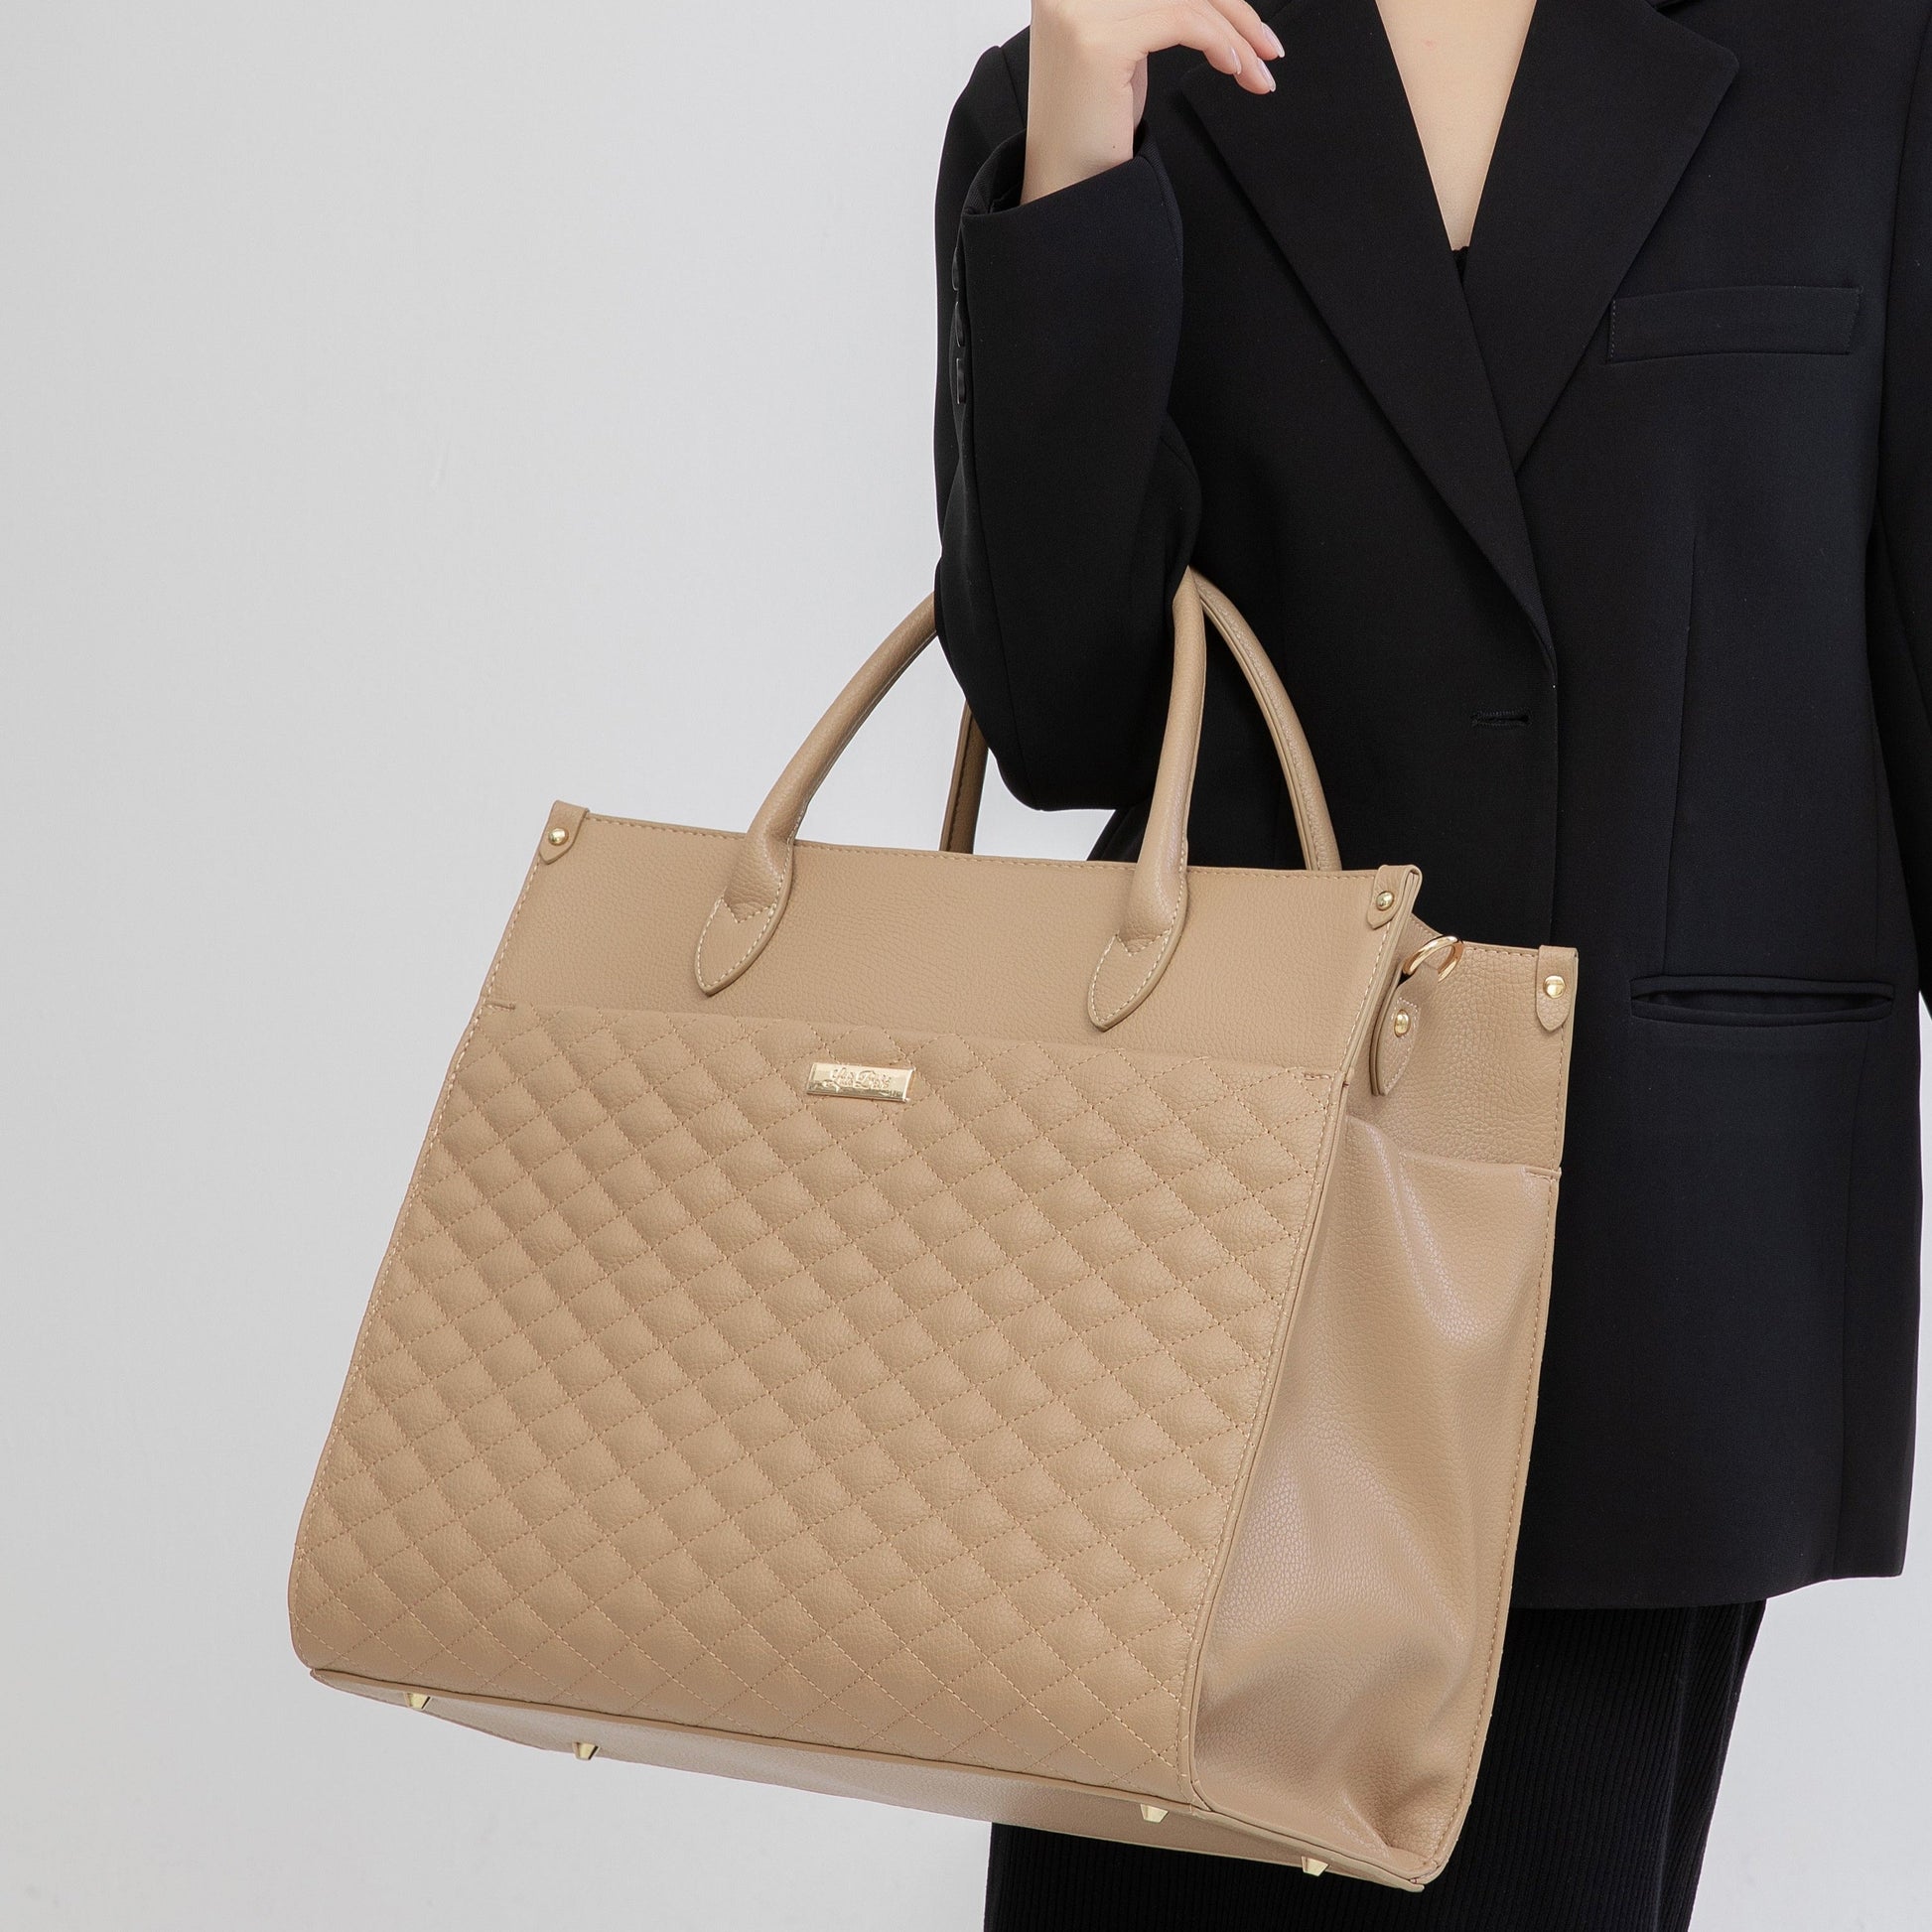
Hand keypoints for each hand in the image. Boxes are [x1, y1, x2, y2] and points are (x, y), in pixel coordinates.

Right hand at [1024, 1, 1281, 202]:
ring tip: (1257, 72)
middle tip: (1269, 47)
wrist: (1065, 186)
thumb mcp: (1124, 48)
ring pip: (1188, 1)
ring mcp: (1082, 11)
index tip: (1249, 27)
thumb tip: (1211, 0)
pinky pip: (1183, 22)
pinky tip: (1234, 68)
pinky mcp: (1100, 41)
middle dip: (1234, 12)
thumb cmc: (1092, 125)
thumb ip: (1150, 10)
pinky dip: (1219, 43)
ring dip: (1237, 36)